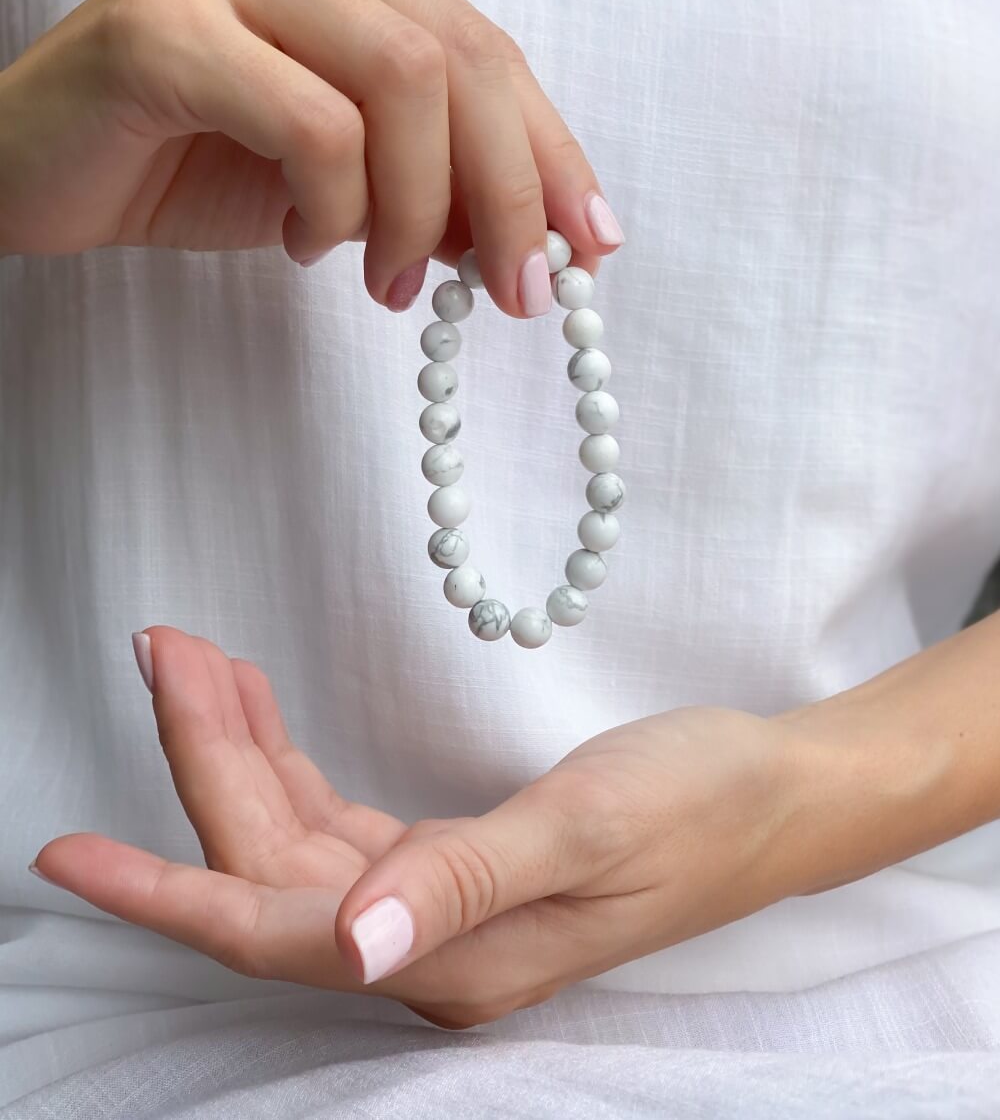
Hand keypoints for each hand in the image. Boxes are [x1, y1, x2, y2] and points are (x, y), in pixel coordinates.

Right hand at [0, 0, 622, 311]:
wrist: (41, 172)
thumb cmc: (195, 164)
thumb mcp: (348, 178)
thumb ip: (437, 185)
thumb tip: (546, 240)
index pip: (484, 48)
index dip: (550, 152)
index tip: (589, 248)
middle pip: (459, 57)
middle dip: (506, 193)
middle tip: (514, 296)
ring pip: (400, 80)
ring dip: (417, 210)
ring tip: (389, 284)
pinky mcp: (164, 24)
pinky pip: (312, 123)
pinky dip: (334, 207)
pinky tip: (306, 245)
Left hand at [33, 627, 802, 1027]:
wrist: (776, 794)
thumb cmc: (698, 804)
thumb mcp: (585, 827)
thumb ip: (462, 882)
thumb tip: (349, 951)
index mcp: (450, 957)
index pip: (271, 924)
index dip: (163, 887)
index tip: (63, 852)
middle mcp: (427, 948)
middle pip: (271, 863)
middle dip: (206, 758)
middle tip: (166, 646)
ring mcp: (439, 909)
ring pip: (298, 838)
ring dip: (243, 751)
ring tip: (198, 657)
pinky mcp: (455, 864)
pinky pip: (341, 822)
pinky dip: (293, 761)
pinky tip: (265, 712)